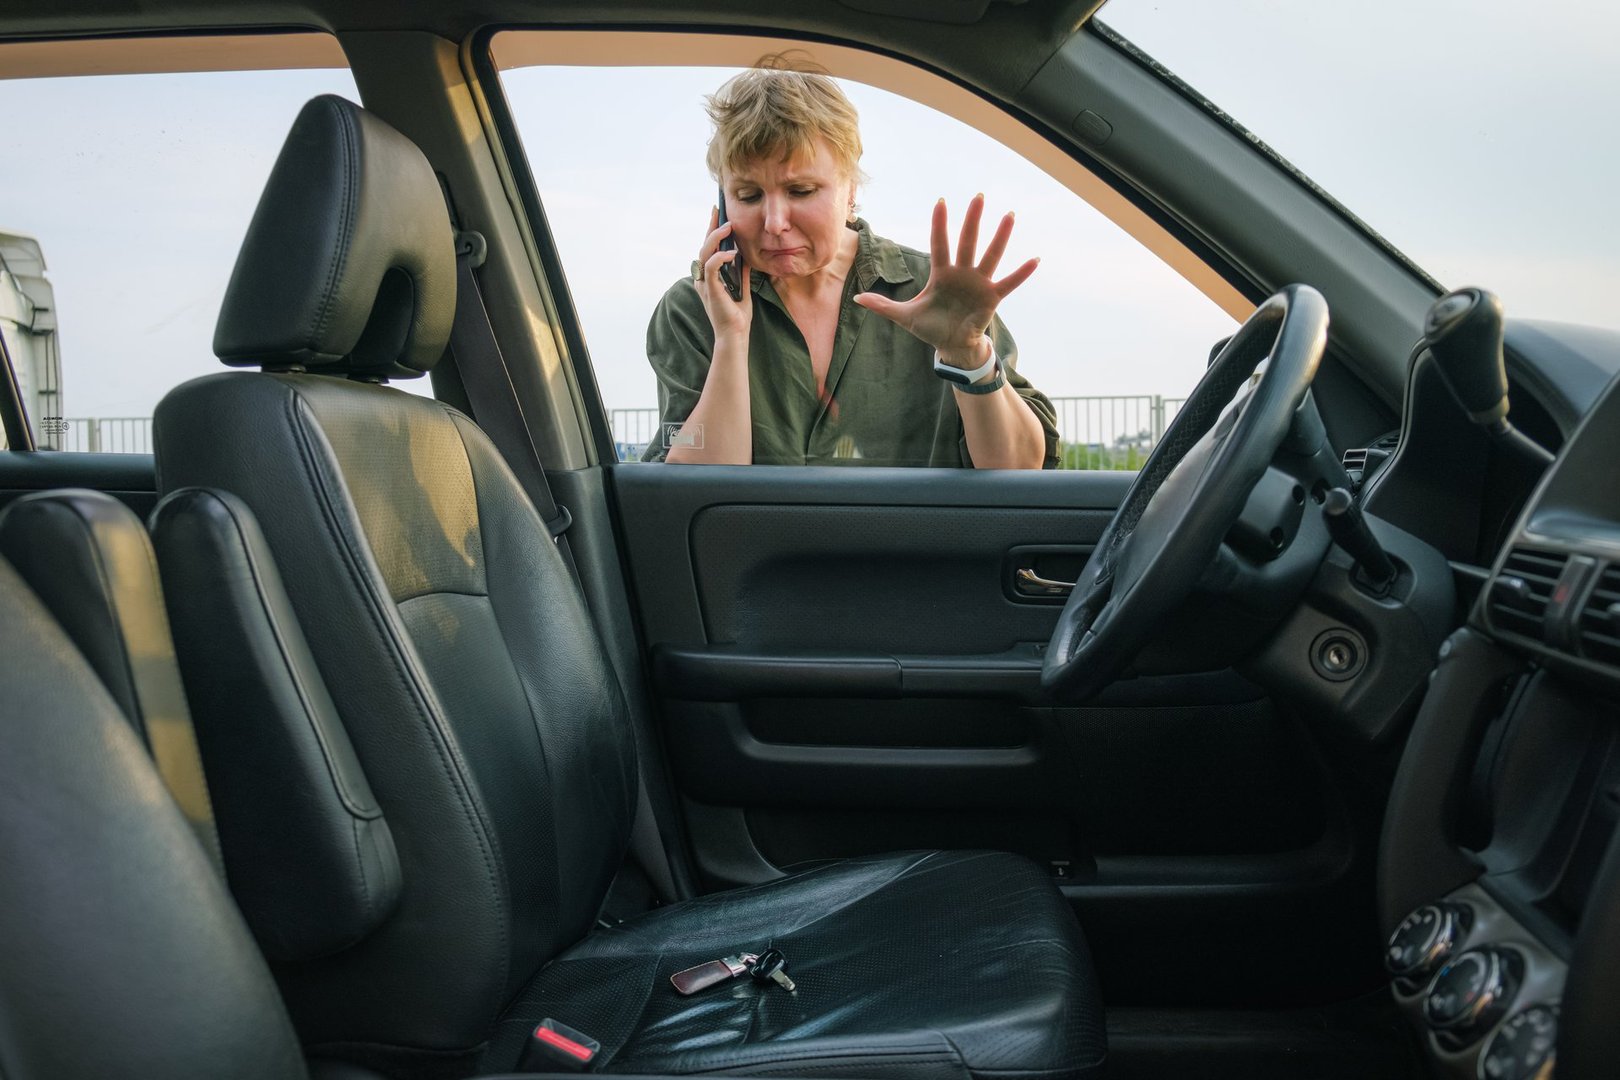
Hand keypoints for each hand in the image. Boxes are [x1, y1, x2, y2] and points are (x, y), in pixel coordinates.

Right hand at [693, 206, 751, 341]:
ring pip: (704, 253)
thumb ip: (741, 272)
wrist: (736, 336)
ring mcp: (704, 284)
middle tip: (718, 210)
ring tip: (728, 226)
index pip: (709, 250)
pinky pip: (711, 266)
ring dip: (716, 237)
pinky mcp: (710, 289)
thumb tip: (744, 255)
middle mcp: (702, 279)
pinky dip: (721, 257)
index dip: (712, 232)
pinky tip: (733, 252)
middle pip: (704, 247)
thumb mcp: (742, 288)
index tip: (718, 215)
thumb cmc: (738, 317)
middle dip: (711, 227)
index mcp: (708, 279)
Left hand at [853, 194, 1037, 367]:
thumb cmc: (930, 326)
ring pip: (990, 256)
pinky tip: (1034, 259)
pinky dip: (1021, 273)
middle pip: (967, 242)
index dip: (939, 224)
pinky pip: (1009, 283)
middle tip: (979, 196)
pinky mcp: (992, 298)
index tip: (940, 201)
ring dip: (1000, 237)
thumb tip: (857, 298)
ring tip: (1009, 216)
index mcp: (941, 274)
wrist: (950, 345)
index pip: (939, 243)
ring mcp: (979, 283)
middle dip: (972, 220)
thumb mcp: (905, 316)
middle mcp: (962, 273)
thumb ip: (883, 306)